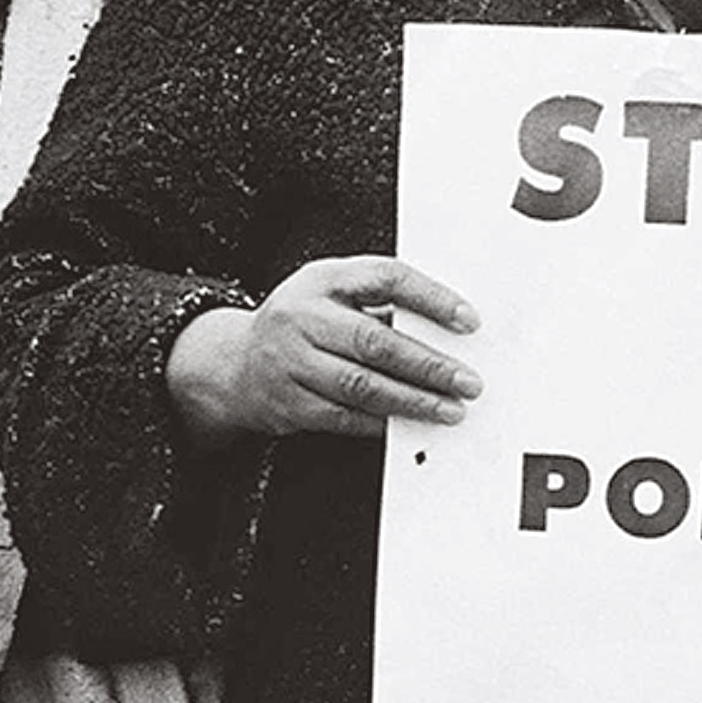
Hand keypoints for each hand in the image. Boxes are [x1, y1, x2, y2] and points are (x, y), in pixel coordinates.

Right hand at [165, 256, 482, 443]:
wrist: (232, 364)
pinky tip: (409, 424)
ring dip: (412, 401)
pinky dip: (381, 423)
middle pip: (374, 340)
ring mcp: (291, 362)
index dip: (431, 298)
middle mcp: (302, 317)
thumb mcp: (330, 293)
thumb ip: (378, 303)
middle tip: (466, 381)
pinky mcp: (289, 403)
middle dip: (428, 365)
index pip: (385, 278)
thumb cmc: (299, 323)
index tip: (469, 320)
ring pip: (361, 386)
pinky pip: (344, 417)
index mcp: (322, 280)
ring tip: (448, 409)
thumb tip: (446, 331)